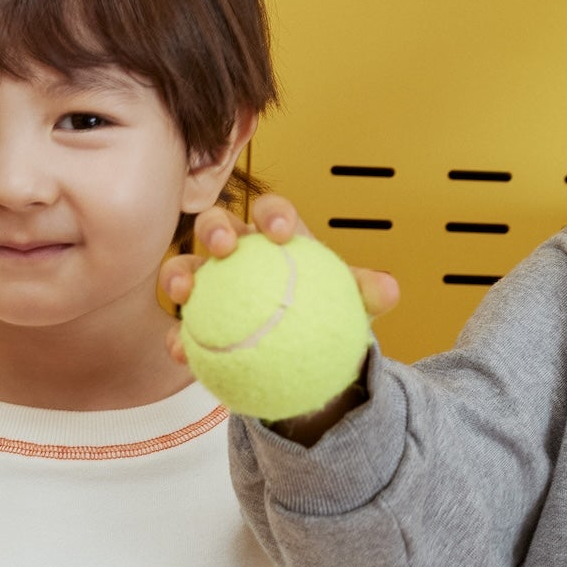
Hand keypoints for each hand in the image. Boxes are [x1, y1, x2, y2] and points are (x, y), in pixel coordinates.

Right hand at [157, 194, 399, 443]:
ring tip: (184, 293)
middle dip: (215, 228)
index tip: (280, 233)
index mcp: (274, 236)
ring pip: (187, 267)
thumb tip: (388, 290)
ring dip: (179, 274)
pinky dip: (177, 337)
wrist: (303, 354)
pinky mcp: (195, 319)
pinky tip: (180, 351)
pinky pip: (181, 325)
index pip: (271, 211)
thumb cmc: (324, 311)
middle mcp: (237, 252)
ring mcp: (211, 283)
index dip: (272, 214)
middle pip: (218, 226)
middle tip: (224, 247)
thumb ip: (367, 294)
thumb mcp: (350, 304)